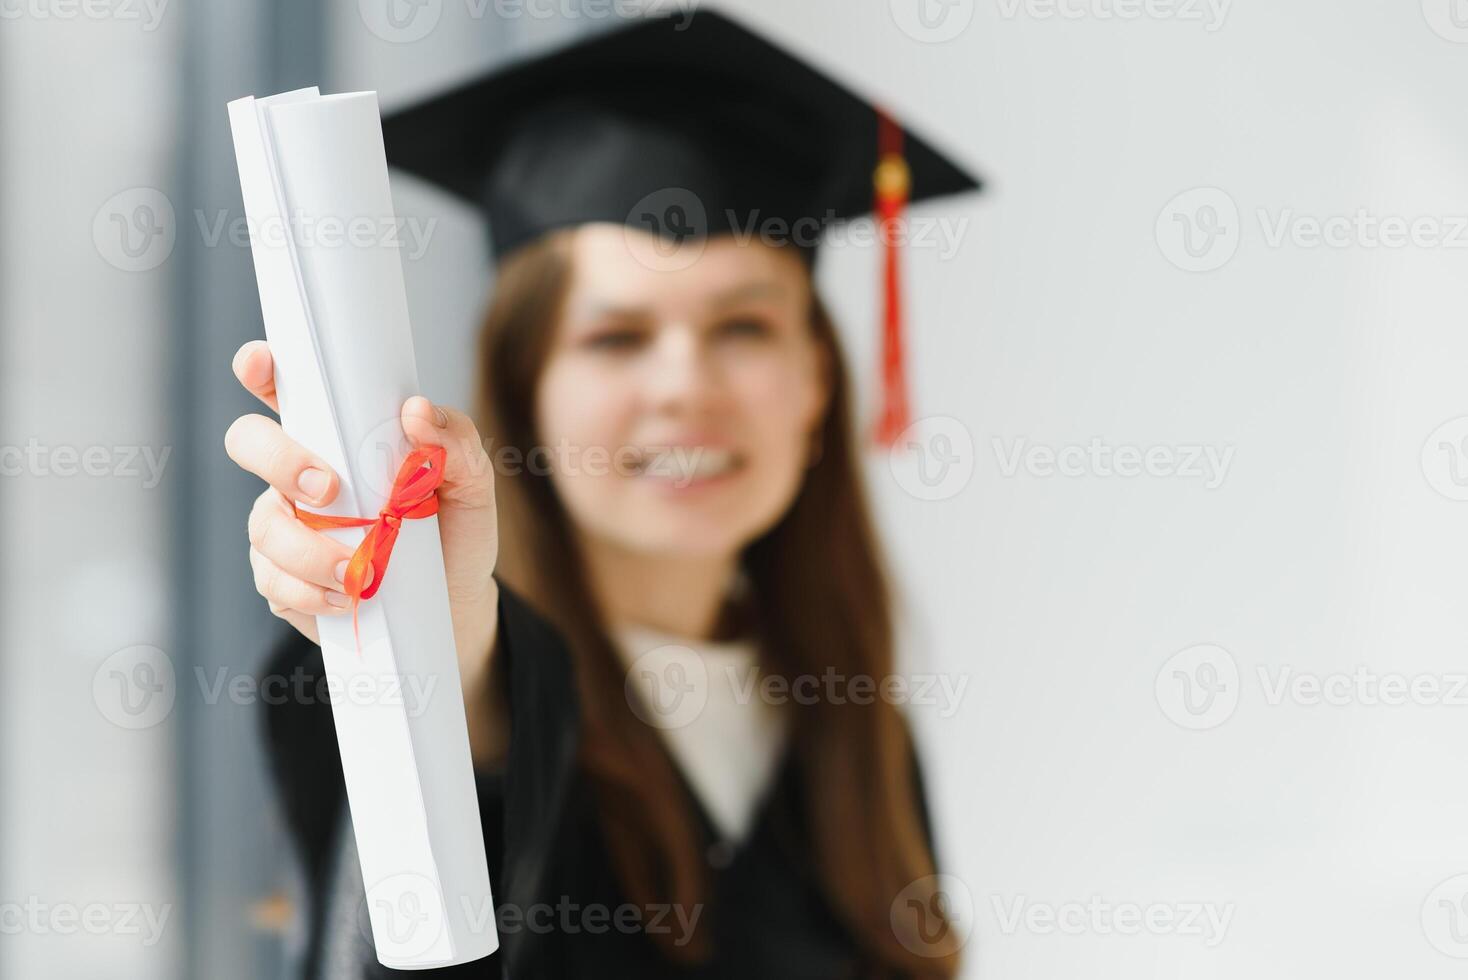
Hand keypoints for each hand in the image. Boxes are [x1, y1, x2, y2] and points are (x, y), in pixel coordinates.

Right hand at [224, 340, 501, 699]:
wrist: (455, 604)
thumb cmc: (455, 530)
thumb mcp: (471, 482)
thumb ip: (454, 440)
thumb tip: (415, 410)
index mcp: (339, 435)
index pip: (287, 389)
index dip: (261, 368)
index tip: (261, 364)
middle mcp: (299, 473)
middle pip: (249, 443)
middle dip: (278, 460)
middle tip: (328, 488)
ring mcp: (285, 526)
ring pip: (263, 524)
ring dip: (307, 549)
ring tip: (357, 569)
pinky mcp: (285, 580)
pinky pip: (273, 580)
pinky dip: (310, 590)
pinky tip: (347, 595)